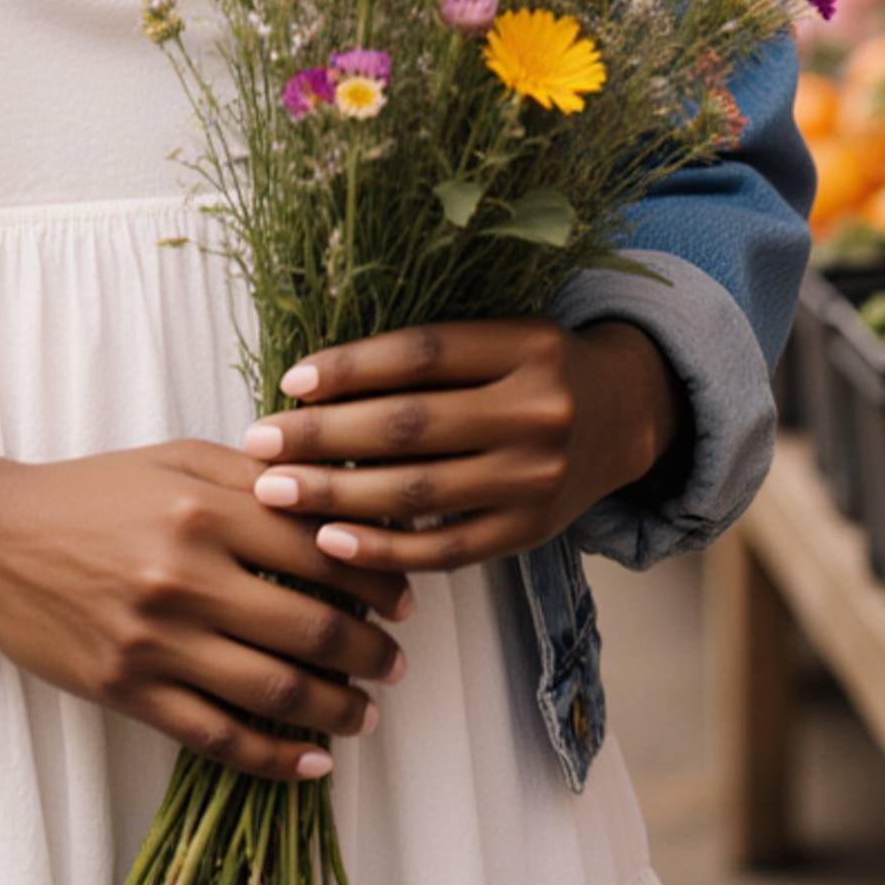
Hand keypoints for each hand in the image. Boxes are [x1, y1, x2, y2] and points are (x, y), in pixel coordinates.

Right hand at [0, 437, 412, 781]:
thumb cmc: (89, 491)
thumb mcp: (172, 457)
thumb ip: (251, 474)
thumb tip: (333, 493)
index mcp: (203, 509)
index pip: (320, 550)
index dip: (375, 579)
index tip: (403, 598)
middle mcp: (185, 575)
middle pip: (311, 628)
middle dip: (370, 651)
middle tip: (397, 661)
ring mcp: (156, 640)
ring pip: (273, 690)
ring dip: (337, 708)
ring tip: (367, 712)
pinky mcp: (128, 690)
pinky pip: (217, 736)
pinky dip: (274, 757)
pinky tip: (311, 760)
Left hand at [237, 318, 685, 575]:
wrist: (627, 413)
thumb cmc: (533, 366)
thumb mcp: (499, 335)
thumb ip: (428, 356)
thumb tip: (312, 384)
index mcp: (525, 344)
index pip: (422, 353)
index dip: (351, 367)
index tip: (288, 383)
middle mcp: (537, 410)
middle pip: (411, 425)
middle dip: (324, 438)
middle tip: (258, 444)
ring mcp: (537, 477)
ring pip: (420, 492)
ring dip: (335, 495)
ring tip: (273, 491)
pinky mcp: (532, 532)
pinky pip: (447, 549)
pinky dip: (384, 550)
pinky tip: (330, 542)